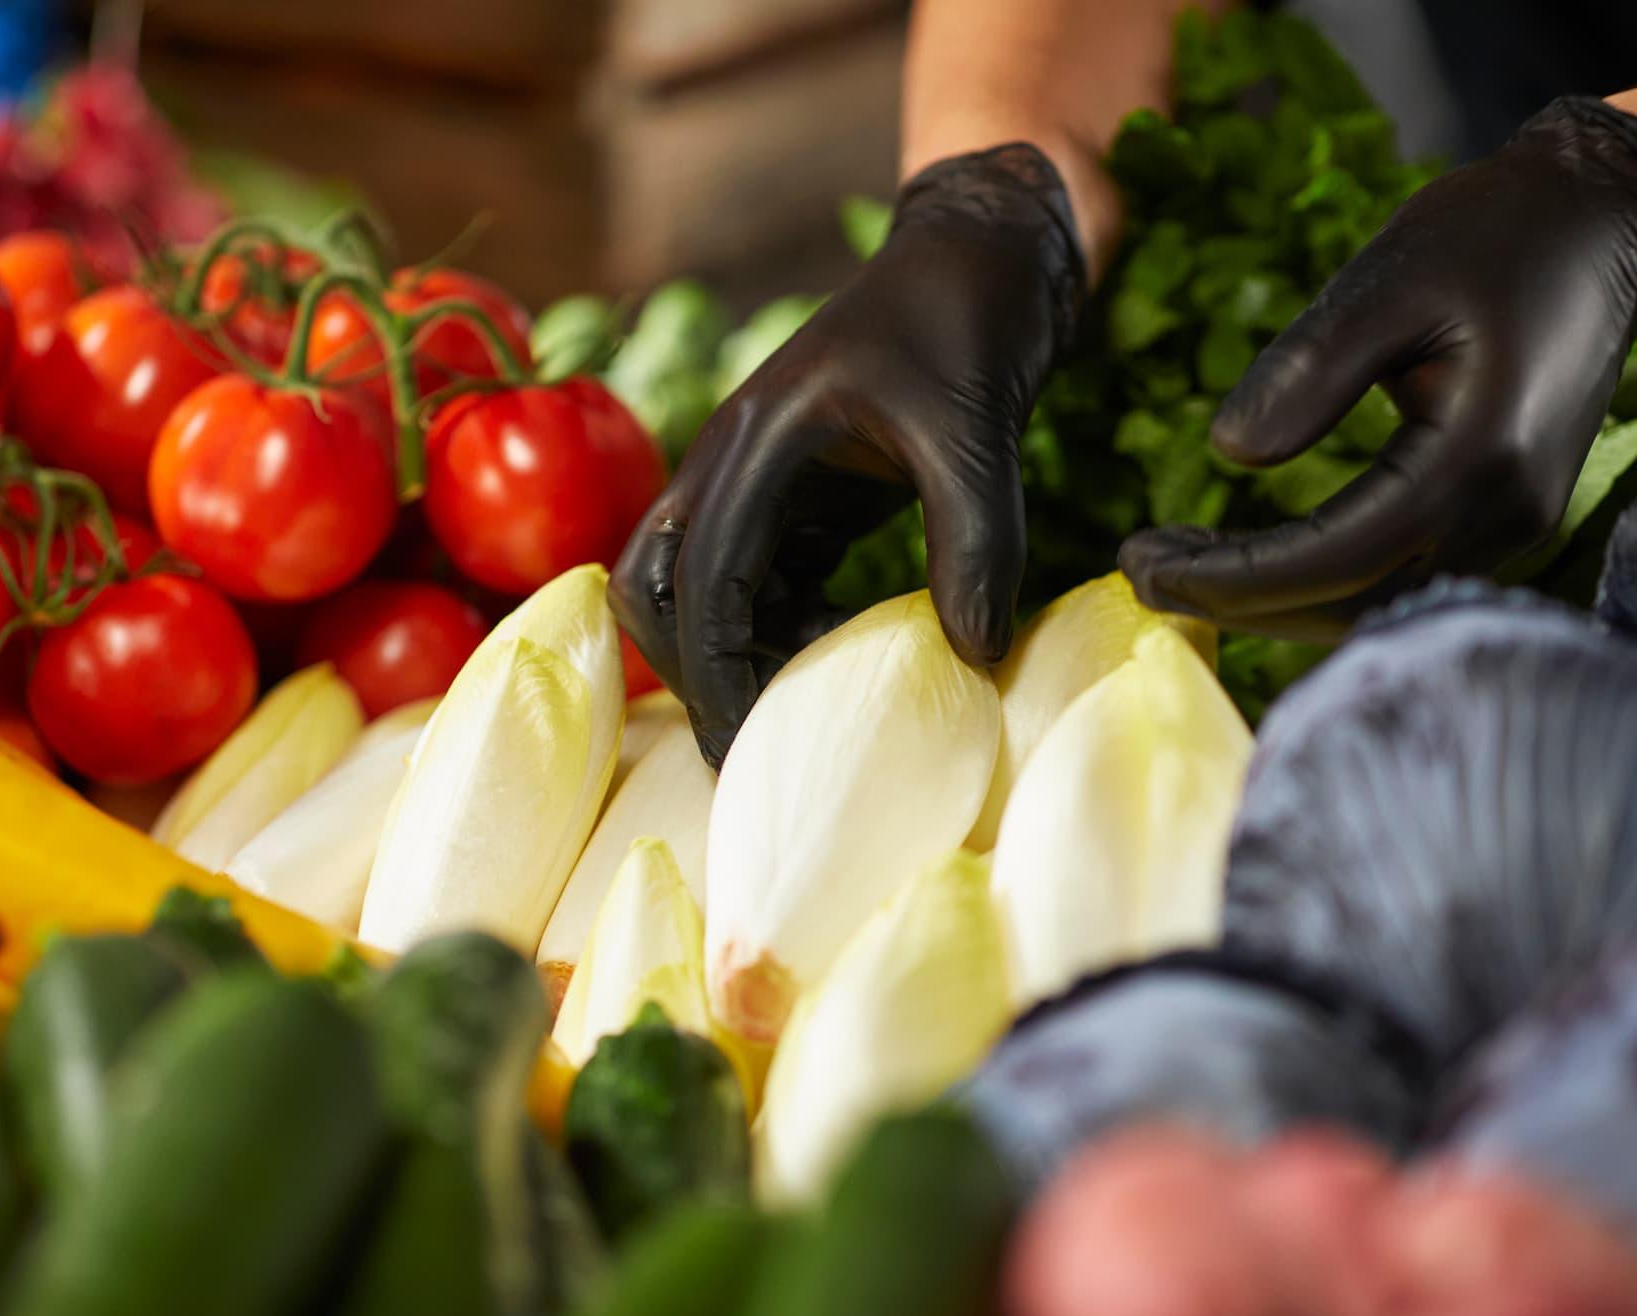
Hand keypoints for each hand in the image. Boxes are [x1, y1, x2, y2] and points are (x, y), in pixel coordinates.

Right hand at [611, 143, 1084, 765]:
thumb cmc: (968, 315)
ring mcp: (759, 474)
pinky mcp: (795, 489)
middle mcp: (734, 459)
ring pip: (694, 586)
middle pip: (654, 587)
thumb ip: (976, 540)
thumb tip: (972, 654)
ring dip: (732, 650)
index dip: (716, 672)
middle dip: (690, 669)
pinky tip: (837, 648)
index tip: (747, 748)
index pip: (701, 580)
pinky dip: (776, 625)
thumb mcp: (977, 427)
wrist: (982, 247)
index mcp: (755, 441)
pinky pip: (754, 575)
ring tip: (805, 701)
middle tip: (751, 744)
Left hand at [1120, 97, 1636, 638]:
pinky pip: (1395, 575)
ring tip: (1172, 566)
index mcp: (1477, 457)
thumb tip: (1227, 454)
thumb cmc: (1492, 235)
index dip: (1230, 577)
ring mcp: (1513, 526)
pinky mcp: (1502, 518)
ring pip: (1370, 601)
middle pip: (1348, 601)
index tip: (1138, 561)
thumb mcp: (1387, 280)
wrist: (1603, 225)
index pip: (1332, 559)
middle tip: (1135, 571)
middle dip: (1234, 600)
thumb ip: (1308, 371)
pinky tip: (1246, 559)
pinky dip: (1315, 580)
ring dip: (1269, 600)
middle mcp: (1506, 515)